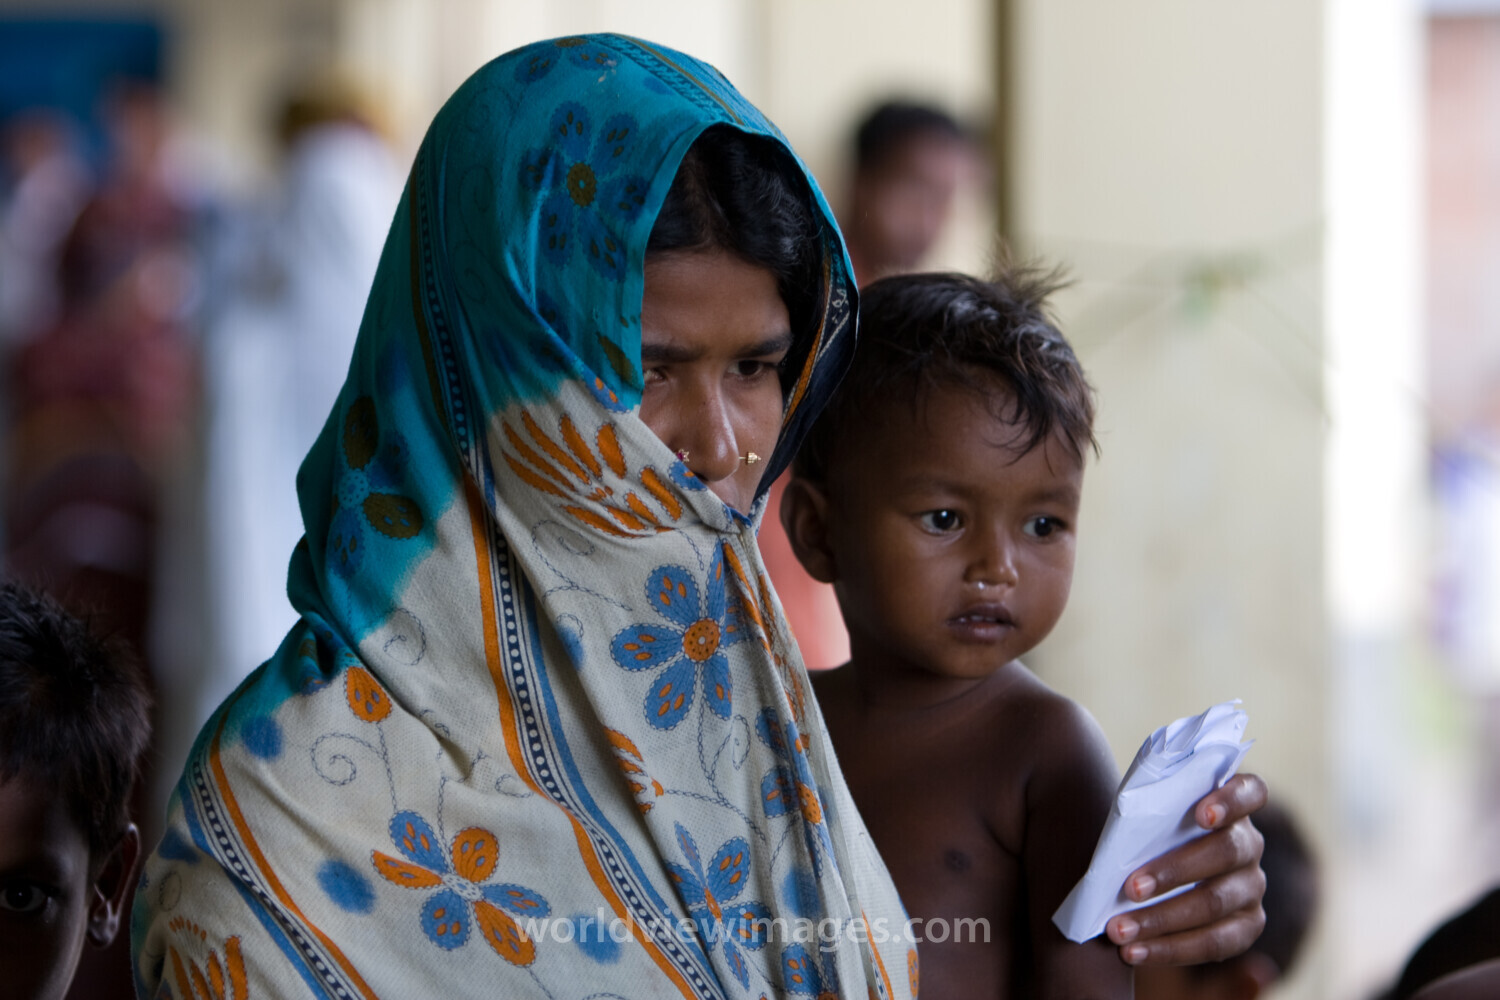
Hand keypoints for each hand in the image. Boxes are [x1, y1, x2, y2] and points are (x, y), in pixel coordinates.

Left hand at [1105, 773, 1267, 965]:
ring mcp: (1252, 887)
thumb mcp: (1149, 817)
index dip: (1231, 800)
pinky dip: (1169, 950)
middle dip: (1175, 871)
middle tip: (1130, 888)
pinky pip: (1214, 943)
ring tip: (1118, 930)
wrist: (1154, 879)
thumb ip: (1149, 815)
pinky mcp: (1247, 926)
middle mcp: (1249, 844)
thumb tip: (1121, 835)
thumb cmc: (1146, 835)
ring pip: (1216, 903)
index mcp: (1231, 805)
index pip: (1250, 791)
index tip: (1202, 814)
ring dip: (1162, 918)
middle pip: (1226, 852)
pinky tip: (1133, 953)